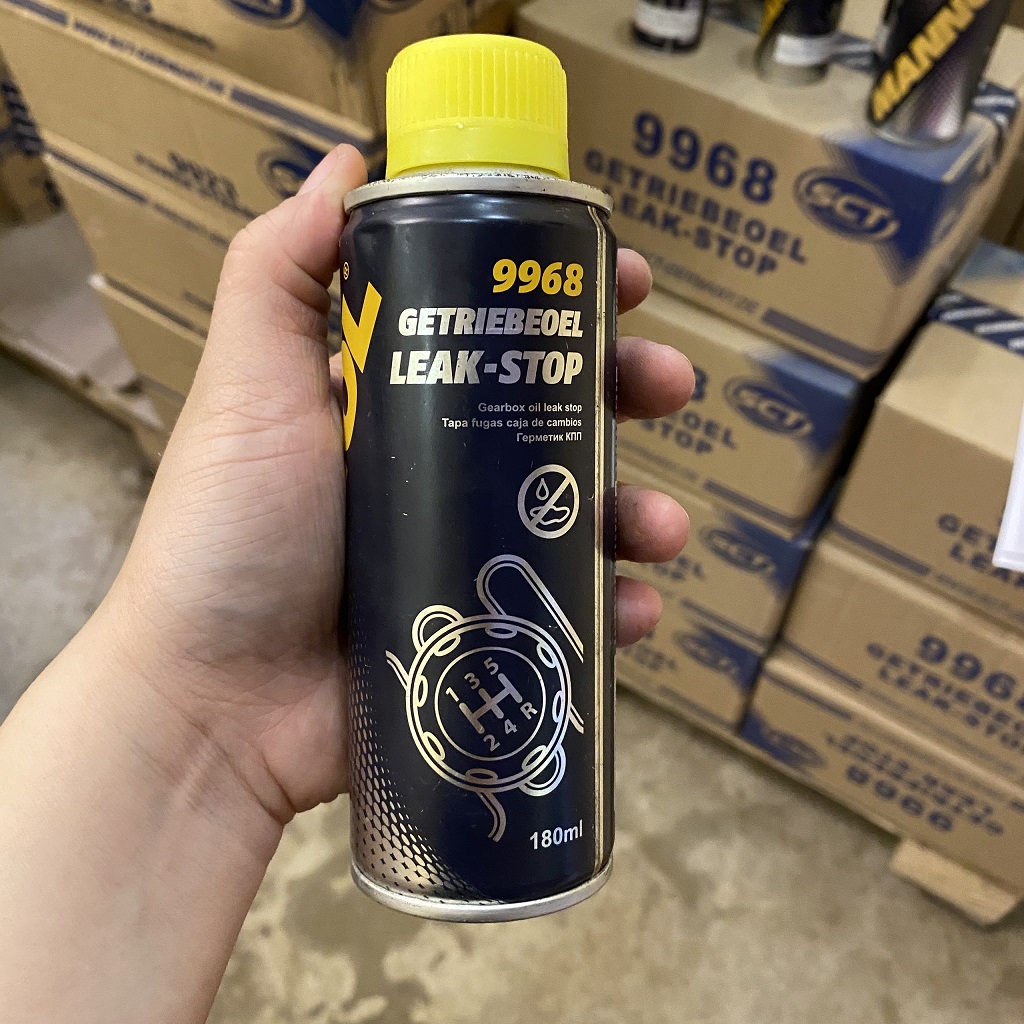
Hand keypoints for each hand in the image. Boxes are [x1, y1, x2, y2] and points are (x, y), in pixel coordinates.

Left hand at [98, 145, 693, 824]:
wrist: (217, 701)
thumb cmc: (231, 533)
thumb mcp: (249, 385)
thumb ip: (282, 274)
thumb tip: (345, 163)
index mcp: (392, 401)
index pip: (494, 331)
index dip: (562, 301)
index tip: (623, 280)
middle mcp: (436, 469)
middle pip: (554, 415)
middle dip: (624, 393)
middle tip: (668, 385)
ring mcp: (464, 553)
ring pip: (579, 514)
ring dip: (637, 510)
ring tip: (658, 525)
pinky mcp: (484, 634)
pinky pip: (571, 612)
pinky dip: (616, 608)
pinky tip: (636, 607)